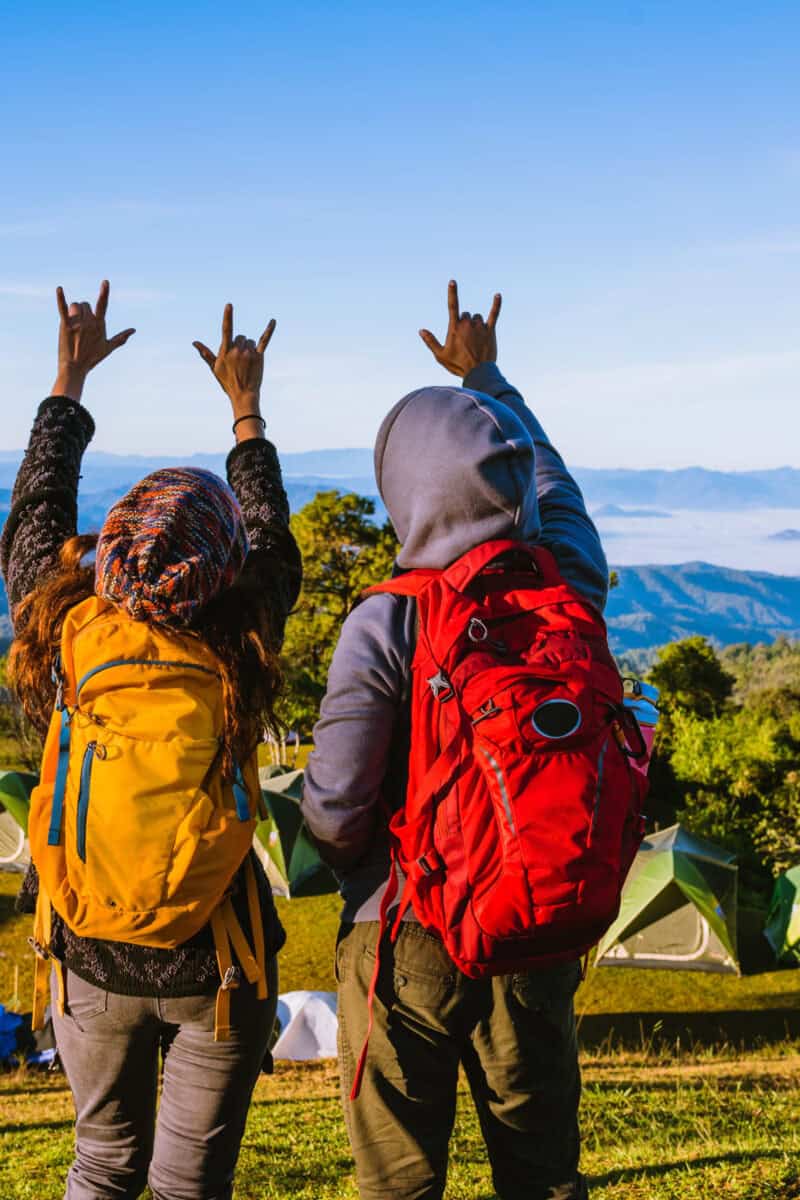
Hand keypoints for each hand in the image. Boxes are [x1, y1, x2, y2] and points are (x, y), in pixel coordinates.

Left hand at [53, 280, 135, 401]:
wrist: (75, 368)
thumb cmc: (92, 358)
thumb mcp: (108, 347)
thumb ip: (121, 337)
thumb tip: (134, 330)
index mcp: (100, 325)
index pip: (103, 305)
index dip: (104, 292)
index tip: (105, 281)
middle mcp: (89, 322)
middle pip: (85, 304)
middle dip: (83, 312)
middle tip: (80, 328)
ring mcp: (77, 323)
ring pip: (75, 305)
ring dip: (73, 311)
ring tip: (72, 325)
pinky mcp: (65, 326)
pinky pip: (63, 308)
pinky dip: (60, 298)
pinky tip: (59, 289)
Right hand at [193, 304, 275, 432]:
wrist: (243, 394)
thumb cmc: (227, 382)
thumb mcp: (214, 367)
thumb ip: (205, 353)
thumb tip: (194, 342)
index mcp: (225, 351)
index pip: (226, 329)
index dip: (228, 317)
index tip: (229, 305)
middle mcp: (237, 350)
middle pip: (240, 336)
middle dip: (239, 345)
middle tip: (239, 360)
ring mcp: (249, 352)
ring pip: (249, 340)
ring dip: (248, 347)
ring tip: (246, 362)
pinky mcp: (259, 356)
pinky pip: (264, 340)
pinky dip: (269, 330)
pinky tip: (273, 321)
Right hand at [419, 280, 501, 377]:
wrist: (478, 373)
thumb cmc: (458, 365)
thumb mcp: (440, 356)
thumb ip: (430, 342)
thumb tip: (421, 330)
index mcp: (455, 328)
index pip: (452, 306)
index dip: (452, 293)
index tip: (453, 281)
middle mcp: (468, 324)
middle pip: (465, 314)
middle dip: (464, 323)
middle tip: (465, 341)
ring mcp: (480, 326)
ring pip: (477, 317)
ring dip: (476, 324)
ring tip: (475, 340)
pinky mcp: (491, 330)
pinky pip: (494, 314)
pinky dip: (496, 305)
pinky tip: (497, 295)